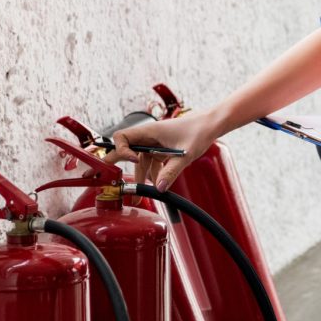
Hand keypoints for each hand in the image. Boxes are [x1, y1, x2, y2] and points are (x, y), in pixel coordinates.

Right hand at [105, 111, 219, 190]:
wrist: (211, 125)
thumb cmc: (198, 131)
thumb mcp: (185, 154)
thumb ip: (171, 171)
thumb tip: (159, 187)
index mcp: (149, 130)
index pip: (121, 137)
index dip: (121, 150)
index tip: (134, 161)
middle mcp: (149, 136)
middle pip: (127, 152)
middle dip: (119, 167)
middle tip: (109, 182)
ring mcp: (155, 143)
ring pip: (141, 161)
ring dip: (139, 177)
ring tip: (138, 195)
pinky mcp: (162, 149)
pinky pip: (152, 163)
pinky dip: (152, 174)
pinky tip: (157, 185)